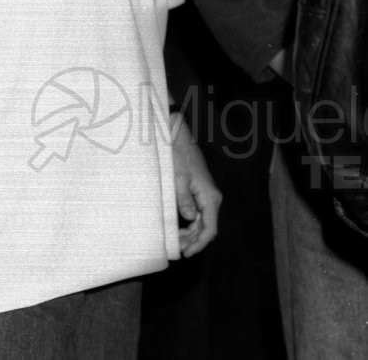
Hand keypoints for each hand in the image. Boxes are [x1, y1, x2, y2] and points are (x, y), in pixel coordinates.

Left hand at [169, 112, 221, 256]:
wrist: (178, 137)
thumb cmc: (177, 155)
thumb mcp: (177, 177)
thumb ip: (184, 199)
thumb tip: (190, 219)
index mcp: (210, 196)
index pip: (210, 229)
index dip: (199, 244)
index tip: (185, 254)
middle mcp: (212, 198)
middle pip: (207, 228)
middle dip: (194, 241)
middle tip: (177, 249)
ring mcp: (207, 195)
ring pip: (203, 222)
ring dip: (192, 234)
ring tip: (177, 242)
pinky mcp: (200, 192)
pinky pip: (199, 214)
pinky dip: (191, 224)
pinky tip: (179, 229)